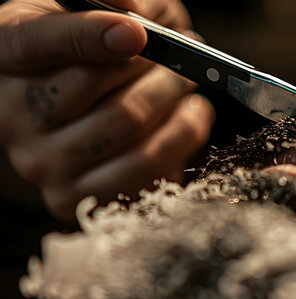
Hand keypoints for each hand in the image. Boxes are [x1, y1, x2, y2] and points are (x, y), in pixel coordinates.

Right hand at [0, 0, 213, 219]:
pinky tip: (192, 116)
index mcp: (4, 53)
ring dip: (173, 96)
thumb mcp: (98, 11)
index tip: (136, 33)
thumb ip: (114, 2)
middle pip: (93, 83)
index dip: (89, 35)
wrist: (77, 116)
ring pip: (126, 123)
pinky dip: (184, 135)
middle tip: (183, 54)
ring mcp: (40, 161)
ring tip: (187, 82)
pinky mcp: (72, 197)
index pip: (35, 42)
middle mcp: (11, 114)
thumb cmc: (91, 53)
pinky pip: (146, 167)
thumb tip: (130, 13)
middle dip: (154, 65)